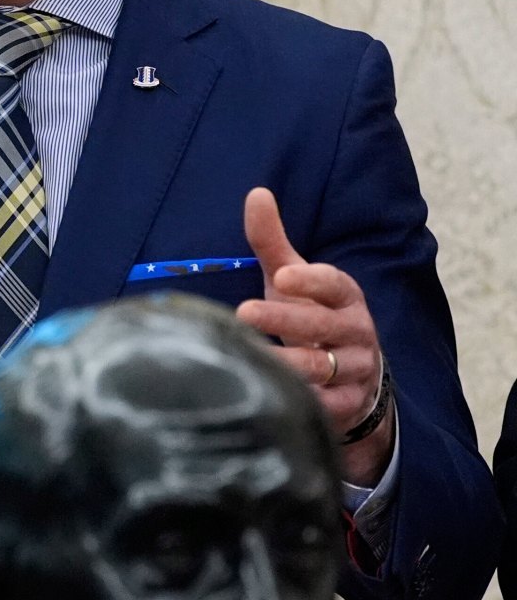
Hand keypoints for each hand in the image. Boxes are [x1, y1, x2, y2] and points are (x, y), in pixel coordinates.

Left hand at [236, 187, 393, 484]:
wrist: (354, 379)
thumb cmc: (310, 317)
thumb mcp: (291, 280)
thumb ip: (272, 242)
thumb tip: (256, 192)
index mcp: (344, 299)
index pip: (335, 285)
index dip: (311, 280)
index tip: (281, 275)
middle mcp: (355, 333)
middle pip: (321, 327)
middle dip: (285, 320)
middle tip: (244, 312)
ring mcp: (354, 371)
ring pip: (322, 368)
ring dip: (289, 364)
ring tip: (252, 358)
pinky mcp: (346, 406)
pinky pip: (325, 406)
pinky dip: (303, 403)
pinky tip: (273, 398)